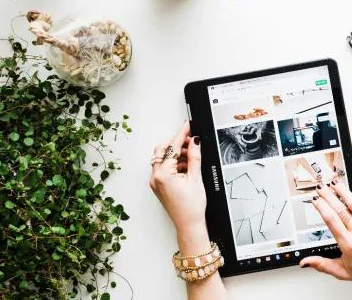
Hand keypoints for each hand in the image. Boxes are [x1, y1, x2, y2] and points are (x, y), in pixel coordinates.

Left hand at [149, 122, 208, 249]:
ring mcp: (155, 182)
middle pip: (162, 150)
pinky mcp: (158, 185)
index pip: (172, 147)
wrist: (189, 225)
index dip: (181, 134)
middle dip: (176, 144)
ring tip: (191, 157)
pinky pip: (164, 168)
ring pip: (162, 159)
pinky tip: (187, 166)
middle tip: (191, 141)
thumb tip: (195, 142)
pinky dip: (174, 164)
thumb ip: (194, 157)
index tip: (188, 125)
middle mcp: (155, 177)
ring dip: (176, 154)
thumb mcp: (196, 178)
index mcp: (163, 174)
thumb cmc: (191, 207)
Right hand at [299, 183, 351, 296]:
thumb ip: (322, 265)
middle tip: (321, 188)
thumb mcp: (342, 272)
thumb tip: (305, 262)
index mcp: (347, 244)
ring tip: (335, 183)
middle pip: (340, 210)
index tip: (315, 200)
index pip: (330, 220)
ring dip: (344, 192)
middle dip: (328, 196)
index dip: (321, 207)